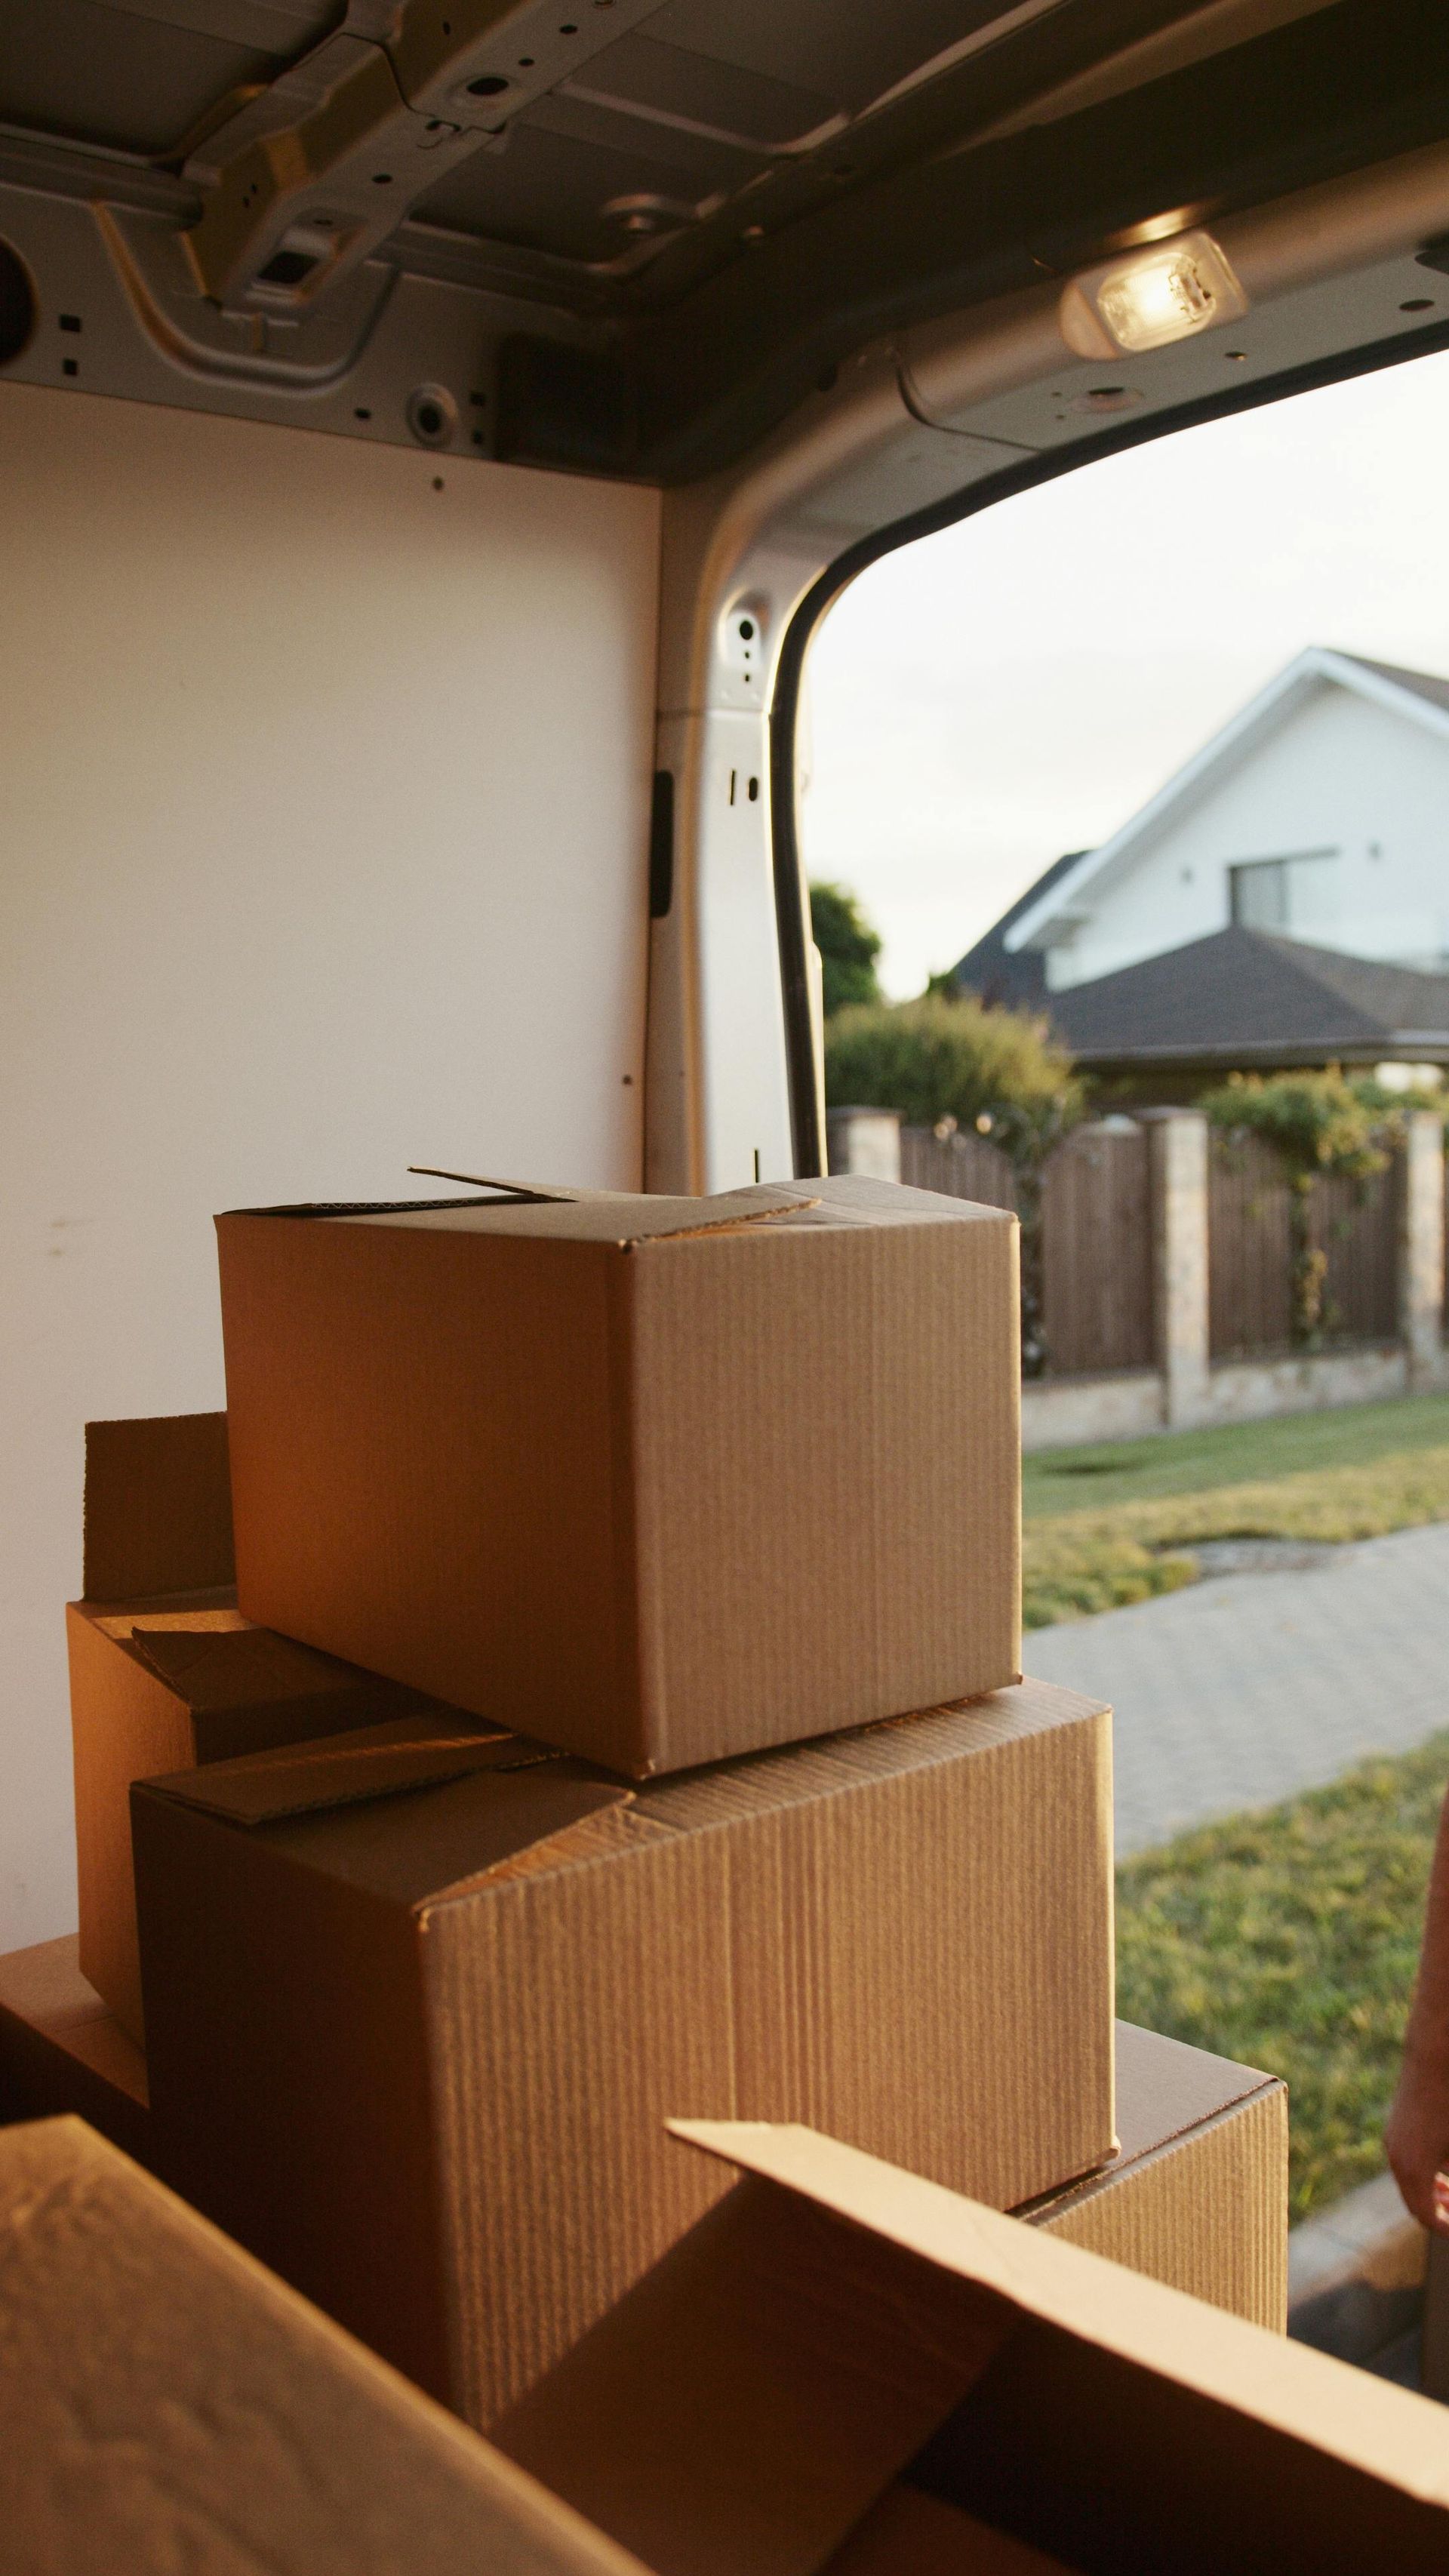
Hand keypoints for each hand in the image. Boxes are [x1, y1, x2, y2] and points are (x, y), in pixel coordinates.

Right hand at [1385, 2049, 1448, 2231]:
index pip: (1426, 2216)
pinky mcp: (1394, 2127)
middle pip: (1413, 2203)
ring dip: (1428, 2194)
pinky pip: (1404, 2164)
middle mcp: (1396, 2159)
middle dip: (1436, 2214)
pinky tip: (1441, 2168)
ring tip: (1448, 2194)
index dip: (1445, 2228)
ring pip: (1408, 2183)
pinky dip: (1421, 2175)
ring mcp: (1393, 2141)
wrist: (1433, 2057)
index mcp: (1414, 2169)